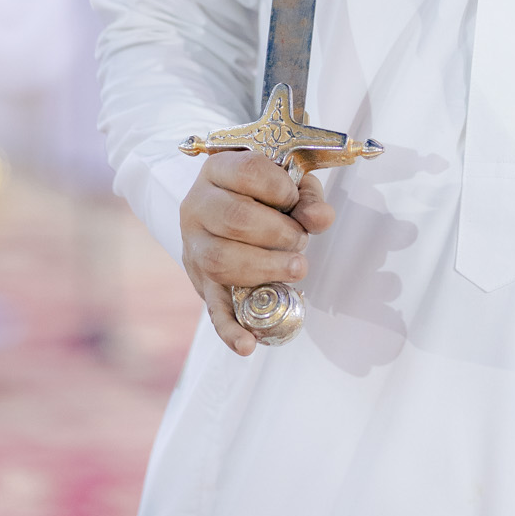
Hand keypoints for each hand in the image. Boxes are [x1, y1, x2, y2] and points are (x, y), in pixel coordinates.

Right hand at [179, 150, 334, 355]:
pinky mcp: (200, 283)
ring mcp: (194, 247)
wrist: (221, 210)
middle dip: (279, 233)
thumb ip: (307, 198)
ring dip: (267, 268)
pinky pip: (213, 310)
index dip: (280, 188)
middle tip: (300, 240)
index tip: (294, 198)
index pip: (247, 172)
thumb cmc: (260, 194)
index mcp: (218, 170)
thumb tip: (320, 219)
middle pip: (235, 219)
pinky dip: (231, 330)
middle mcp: (197, 206)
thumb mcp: (286, 184)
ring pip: (223, 260)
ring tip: (296, 269)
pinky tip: (248, 345)